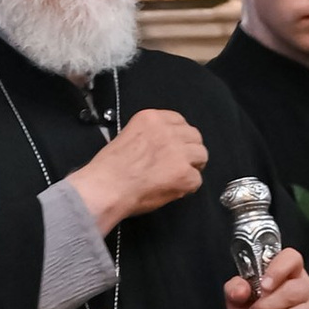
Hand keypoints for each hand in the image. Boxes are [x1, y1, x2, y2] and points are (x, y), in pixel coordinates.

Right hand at [69, 105, 205, 232]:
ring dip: (192, 166)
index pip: (179, 120)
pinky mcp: (185, 173)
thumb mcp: (127, 136)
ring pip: (202, 155)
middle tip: (178, 164)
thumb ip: (149, 137)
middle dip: (189, 149)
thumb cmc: (109, 169)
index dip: (179, 136)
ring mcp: (179, 152)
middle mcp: (168, 131)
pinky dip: (187, 187)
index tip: (174, 146)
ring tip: (178, 177)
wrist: (106, 188)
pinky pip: (197, 180)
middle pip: (194, 136)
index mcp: (152, 119)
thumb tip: (163, 148)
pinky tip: (173, 190)